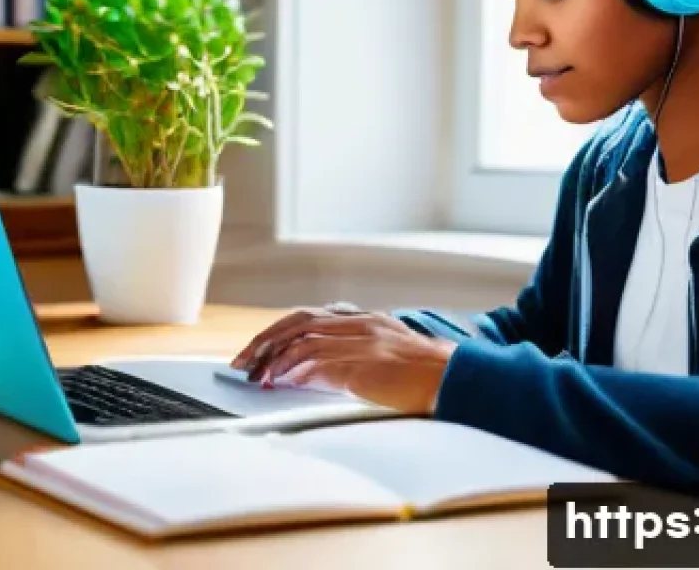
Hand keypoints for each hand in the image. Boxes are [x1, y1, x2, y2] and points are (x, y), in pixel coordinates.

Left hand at [230, 305, 456, 414]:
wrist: (456, 378)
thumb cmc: (427, 373)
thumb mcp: (389, 354)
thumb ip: (356, 354)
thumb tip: (316, 372)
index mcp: (365, 319)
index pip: (309, 317)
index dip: (278, 332)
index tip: (256, 350)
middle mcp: (360, 323)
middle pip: (299, 323)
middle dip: (265, 341)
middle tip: (242, 362)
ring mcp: (362, 341)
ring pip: (304, 340)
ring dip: (273, 360)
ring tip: (255, 376)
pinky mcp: (365, 363)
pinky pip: (320, 363)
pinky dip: (295, 370)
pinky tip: (282, 380)